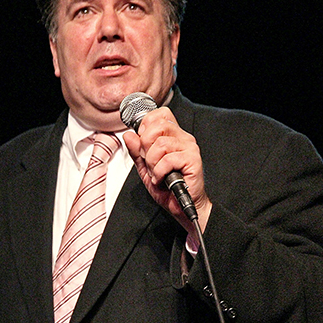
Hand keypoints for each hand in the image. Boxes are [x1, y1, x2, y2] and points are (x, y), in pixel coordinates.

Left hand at [122, 107, 211, 233]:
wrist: (183, 208)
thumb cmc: (168, 188)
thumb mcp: (146, 169)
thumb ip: (137, 152)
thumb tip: (129, 135)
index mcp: (173, 136)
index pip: (159, 115)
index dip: (146, 126)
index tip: (143, 145)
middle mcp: (183, 138)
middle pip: (157, 125)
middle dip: (145, 146)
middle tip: (149, 162)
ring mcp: (189, 148)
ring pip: (160, 144)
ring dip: (152, 163)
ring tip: (156, 173)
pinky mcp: (193, 160)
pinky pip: (168, 159)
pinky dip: (159, 172)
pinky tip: (162, 179)